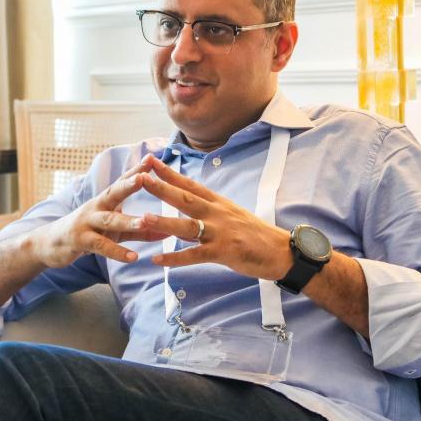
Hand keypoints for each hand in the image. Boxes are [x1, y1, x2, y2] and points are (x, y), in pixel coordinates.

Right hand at [29, 157, 166, 267]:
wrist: (50, 244)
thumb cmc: (89, 233)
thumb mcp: (115, 231)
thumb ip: (140, 230)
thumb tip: (168, 230)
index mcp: (106, 200)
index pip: (122, 182)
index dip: (136, 170)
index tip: (151, 158)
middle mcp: (96, 207)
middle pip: (114, 193)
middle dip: (130, 185)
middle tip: (146, 177)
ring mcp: (86, 223)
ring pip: (109, 220)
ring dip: (128, 221)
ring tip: (146, 221)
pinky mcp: (79, 241)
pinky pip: (100, 246)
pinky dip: (117, 251)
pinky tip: (133, 257)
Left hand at [139, 155, 292, 279]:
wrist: (281, 251)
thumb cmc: (255, 234)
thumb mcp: (232, 214)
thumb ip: (210, 209)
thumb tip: (190, 202)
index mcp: (218, 203)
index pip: (190, 184)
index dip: (170, 173)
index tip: (151, 161)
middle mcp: (217, 213)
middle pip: (185, 198)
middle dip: (161, 188)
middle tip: (140, 177)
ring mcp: (220, 232)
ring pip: (188, 226)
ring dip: (164, 222)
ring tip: (143, 218)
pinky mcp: (223, 252)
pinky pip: (195, 255)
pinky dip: (175, 258)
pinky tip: (157, 260)